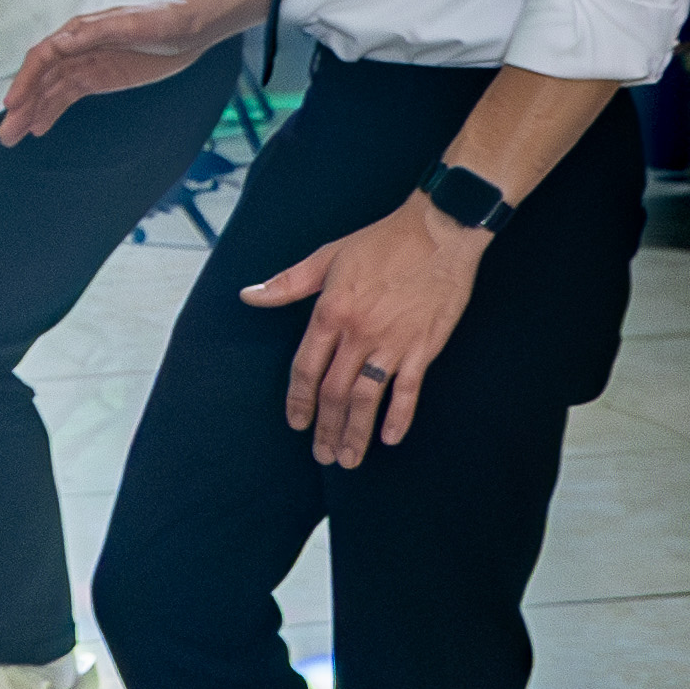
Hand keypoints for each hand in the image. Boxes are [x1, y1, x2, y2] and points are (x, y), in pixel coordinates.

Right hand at [0, 1, 211, 145]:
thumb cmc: (166, 18)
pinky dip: (51, 112)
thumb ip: (95, 32)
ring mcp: (86, 64)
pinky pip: (67, 96)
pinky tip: (40, 127)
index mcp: (80, 31)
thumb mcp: (131, 23)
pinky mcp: (98, 77)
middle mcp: (77, 47)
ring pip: (50, 91)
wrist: (193, 26)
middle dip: (22, 106)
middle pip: (41, 79)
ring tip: (15, 137)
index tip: (15, 105)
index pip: (43, 57)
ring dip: (31, 113)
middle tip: (8, 133)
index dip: (26, 81)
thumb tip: (62, 41)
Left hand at [247, 196, 488, 468]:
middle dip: (325, 428)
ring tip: (348, 458)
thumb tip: (249, 296)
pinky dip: (399, 416)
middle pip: (334, 392)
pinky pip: (409, 389)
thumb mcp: (327, 257)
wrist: (440, 230)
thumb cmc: (382, 241)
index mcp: (331, 314)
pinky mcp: (424, 346)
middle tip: (322, 455)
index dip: (298, 400)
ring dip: (355, 432)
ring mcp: (393, 343)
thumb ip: (287, 284)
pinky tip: (390, 438)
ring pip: (366, 398)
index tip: (296, 424)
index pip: (306, 369)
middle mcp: (358, 334)